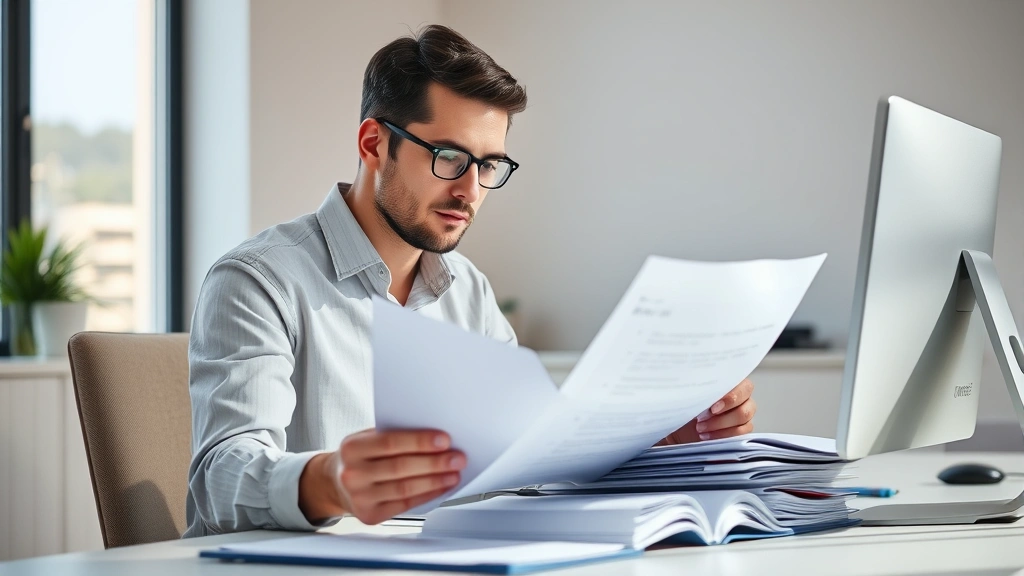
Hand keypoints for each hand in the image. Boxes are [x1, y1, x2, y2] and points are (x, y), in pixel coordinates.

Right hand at [299, 428, 465, 524]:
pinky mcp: (369, 515)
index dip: (419, 442)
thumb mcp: (367, 438)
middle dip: (434, 463)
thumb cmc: (359, 456)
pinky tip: (441, 487)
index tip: (444, 440)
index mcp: (352, 448)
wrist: (333, 482)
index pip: (390, 443)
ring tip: (454, 473)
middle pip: (401, 467)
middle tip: (457, 458)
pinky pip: (404, 504)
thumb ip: (393, 436)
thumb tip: (434, 439)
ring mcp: (359, 497)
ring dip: (435, 480)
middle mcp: (352, 474)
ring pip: (405, 488)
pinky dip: (427, 495)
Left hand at [659, 379, 755, 444]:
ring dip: (720, 425)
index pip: (743, 387)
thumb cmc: (689, 404)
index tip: (712, 408)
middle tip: (701, 418)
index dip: (730, 398)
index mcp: (734, 382)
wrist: (682, 422)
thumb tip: (698, 389)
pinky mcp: (743, 428)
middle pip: (747, 406)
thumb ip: (699, 390)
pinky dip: (722, 435)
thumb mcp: (690, 394)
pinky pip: (740, 433)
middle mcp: (743, 397)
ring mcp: (745, 413)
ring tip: (700, 428)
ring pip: (743, 419)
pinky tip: (706, 435)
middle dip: (722, 416)